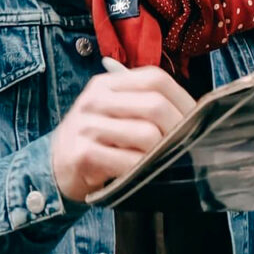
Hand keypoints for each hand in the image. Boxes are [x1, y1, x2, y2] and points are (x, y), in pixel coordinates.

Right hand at [50, 65, 195, 201]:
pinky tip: (141, 174)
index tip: (197, 119)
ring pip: (146, 134)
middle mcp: (94, 99)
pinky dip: (144, 171)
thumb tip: (197, 114)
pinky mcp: (82, 153)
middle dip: (178, 129)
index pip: (156, 79)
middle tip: (185, 146)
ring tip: (160, 162)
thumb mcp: (118, 113)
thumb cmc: (99, 140)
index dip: (183, 99)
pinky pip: (130, 161)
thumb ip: (148, 106)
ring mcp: (86, 125)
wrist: (55, 167)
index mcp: (108, 83)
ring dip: (161, 153)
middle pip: (155, 105)